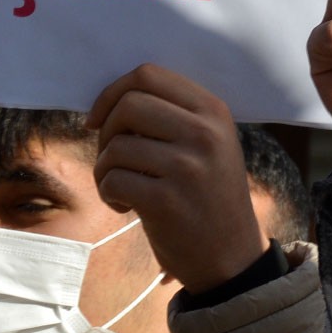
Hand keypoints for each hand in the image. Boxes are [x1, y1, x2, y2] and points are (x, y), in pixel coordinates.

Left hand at [88, 64, 268, 291]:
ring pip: (116, 146)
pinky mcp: (166, 200)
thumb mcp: (210, 145)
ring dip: (104, 169)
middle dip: (105, 131)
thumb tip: (112, 101)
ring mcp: (186, 166)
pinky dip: (108, 194)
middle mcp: (204, 133)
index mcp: (213, 111)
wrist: (232, 256)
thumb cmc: (209, 197)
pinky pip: (113, 180)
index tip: (99, 119)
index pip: (149, 75)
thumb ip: (174, 117)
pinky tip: (124, 207)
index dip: (113, 93)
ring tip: (120, 188)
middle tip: (112, 158)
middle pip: (128, 105)